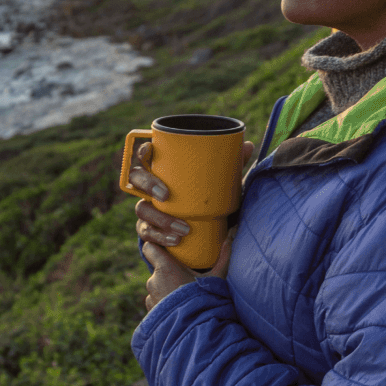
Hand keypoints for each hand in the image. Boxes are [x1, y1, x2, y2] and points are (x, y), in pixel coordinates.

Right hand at [127, 138, 254, 250]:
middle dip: (147, 184)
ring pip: (142, 209)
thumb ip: (232, 166)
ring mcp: (147, 209)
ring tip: (183, 228)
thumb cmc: (208, 202)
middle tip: (165, 195)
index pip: (145, 155)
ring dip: (160, 219)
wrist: (203, 237)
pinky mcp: (149, 230)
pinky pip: (146, 233)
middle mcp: (150, 188)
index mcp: (163, 171)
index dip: (141, 150)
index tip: (149, 151)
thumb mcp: (222, 185)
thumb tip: (249, 145)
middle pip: (135, 178)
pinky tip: (175, 240)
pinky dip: (160, 237)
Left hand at [143, 234, 232, 311]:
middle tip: (184, 276)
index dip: (156, 246)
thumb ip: (224, 255)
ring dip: (166, 289)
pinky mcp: (151, 314)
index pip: (149, 247)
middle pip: (156, 269)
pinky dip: (165, 304)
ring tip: (184, 295)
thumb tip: (234, 232)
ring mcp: (151, 299)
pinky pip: (156, 303)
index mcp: (165, 268)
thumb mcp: (217, 277)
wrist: (198, 333)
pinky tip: (180, 309)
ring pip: (156, 287)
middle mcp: (153, 281)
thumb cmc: (207, 301)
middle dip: (167, 272)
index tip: (167, 250)